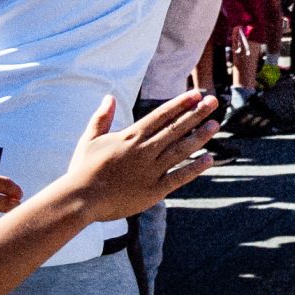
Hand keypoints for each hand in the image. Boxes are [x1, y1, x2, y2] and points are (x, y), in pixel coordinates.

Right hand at [58, 93, 218, 222]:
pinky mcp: (153, 190)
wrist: (78, 200)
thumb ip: (102, 118)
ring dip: (199, 137)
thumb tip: (109, 97)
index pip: (161, 116)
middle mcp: (144, 151)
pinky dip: (194, 168)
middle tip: (214, 102)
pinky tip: (209, 159)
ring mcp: (150, 170)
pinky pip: (178, 177)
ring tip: (215, 124)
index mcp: (131, 137)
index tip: (197, 94)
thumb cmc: (82, 170)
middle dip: (196, 114)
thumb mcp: (89, 139)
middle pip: (176, 129)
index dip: (180, 104)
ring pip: (181, 150)